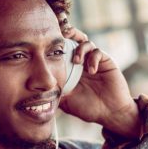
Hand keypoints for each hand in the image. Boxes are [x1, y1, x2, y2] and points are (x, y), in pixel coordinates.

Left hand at [58, 21, 140, 138]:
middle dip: (68, 34)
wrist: (110, 114)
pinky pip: (98, 52)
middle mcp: (82, 62)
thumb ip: (55, 92)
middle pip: (74, 40)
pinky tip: (91, 71)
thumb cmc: (88, 108)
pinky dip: (93, 59)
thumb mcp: (67, 101)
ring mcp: (94, 61)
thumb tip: (38, 89)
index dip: (56, 44)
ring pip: (86, 42)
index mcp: (71, 69)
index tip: (47, 40)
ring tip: (77, 61)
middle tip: (62, 36)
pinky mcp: (106, 62)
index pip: (63, 50)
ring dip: (80, 49)